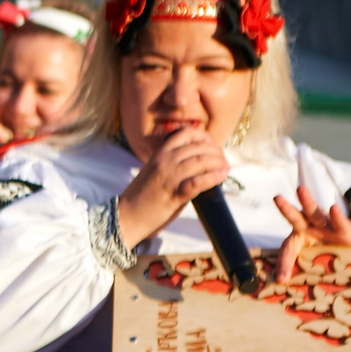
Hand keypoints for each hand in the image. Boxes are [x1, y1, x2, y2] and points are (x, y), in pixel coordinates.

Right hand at [114, 126, 230, 247]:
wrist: (125, 218)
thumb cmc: (141, 198)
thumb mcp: (154, 172)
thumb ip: (172, 164)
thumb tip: (198, 161)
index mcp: (159, 154)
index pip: (186, 134)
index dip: (204, 137)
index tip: (211, 147)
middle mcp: (164, 161)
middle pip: (199, 147)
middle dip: (216, 153)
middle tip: (223, 161)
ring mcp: (169, 177)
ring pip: (202, 161)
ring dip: (218, 164)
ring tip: (224, 169)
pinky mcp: (174, 194)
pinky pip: (199, 181)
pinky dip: (213, 177)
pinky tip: (221, 177)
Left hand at [269, 187, 350, 282]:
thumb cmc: (336, 262)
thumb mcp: (316, 269)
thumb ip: (300, 273)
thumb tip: (280, 282)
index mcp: (303, 240)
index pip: (288, 249)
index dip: (284, 263)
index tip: (281, 279)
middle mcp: (314, 230)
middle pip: (297, 219)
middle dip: (287, 209)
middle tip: (277, 198)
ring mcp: (330, 228)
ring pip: (316, 213)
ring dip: (308, 201)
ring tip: (300, 189)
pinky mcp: (348, 230)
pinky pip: (341, 223)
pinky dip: (337, 217)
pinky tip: (333, 209)